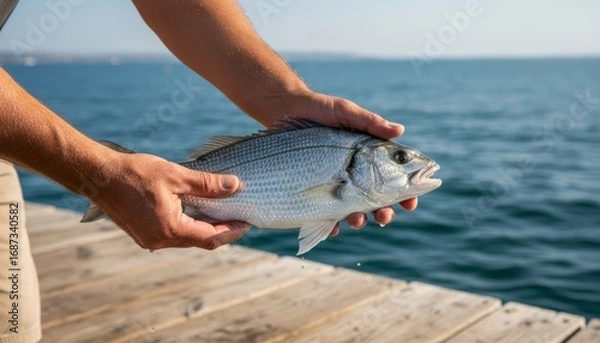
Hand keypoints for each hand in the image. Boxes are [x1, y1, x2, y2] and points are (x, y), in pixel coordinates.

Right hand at [91, 152, 249, 249]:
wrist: (99, 176)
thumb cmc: (136, 173)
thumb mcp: (177, 175)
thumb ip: (208, 184)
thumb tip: (235, 186)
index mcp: (170, 229)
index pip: (210, 237)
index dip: (232, 231)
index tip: (248, 222)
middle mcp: (160, 241)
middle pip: (200, 241)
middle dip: (223, 230)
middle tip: (241, 217)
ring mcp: (150, 240)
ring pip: (188, 238)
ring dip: (207, 228)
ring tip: (224, 213)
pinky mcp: (144, 234)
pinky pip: (175, 234)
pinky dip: (191, 225)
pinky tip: (201, 211)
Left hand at [275, 91, 418, 234]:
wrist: (286, 110)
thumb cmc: (321, 109)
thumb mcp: (346, 112)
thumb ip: (370, 122)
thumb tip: (400, 130)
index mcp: (371, 158)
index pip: (397, 179)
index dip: (407, 193)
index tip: (410, 203)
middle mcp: (357, 174)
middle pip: (378, 201)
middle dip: (385, 213)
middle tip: (384, 216)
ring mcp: (336, 184)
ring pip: (354, 210)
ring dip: (359, 220)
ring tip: (356, 220)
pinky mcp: (315, 190)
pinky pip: (324, 214)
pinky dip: (330, 224)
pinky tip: (333, 227)